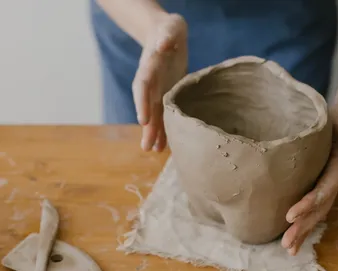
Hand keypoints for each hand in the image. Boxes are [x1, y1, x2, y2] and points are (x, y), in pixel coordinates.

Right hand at [132, 13, 187, 151]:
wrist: (167, 34)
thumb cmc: (169, 29)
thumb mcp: (170, 27)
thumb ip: (167, 36)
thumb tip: (163, 45)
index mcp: (149, 65)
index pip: (142, 85)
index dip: (141, 103)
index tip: (143, 120)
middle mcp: (151, 81)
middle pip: (147, 106)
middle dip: (147, 127)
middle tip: (147, 148)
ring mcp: (158, 89)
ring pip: (155, 113)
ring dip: (155, 132)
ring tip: (156, 151)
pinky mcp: (167, 93)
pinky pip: (165, 112)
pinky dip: (166, 126)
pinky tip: (167, 142)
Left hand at [281, 101, 337, 254]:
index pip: (322, 191)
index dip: (307, 204)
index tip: (290, 215)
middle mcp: (334, 182)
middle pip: (318, 209)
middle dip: (302, 227)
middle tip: (286, 243)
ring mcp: (327, 186)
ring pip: (316, 213)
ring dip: (302, 230)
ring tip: (289, 248)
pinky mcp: (319, 185)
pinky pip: (313, 207)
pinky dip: (303, 221)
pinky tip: (292, 233)